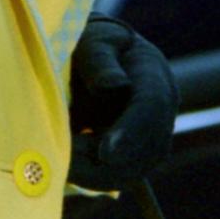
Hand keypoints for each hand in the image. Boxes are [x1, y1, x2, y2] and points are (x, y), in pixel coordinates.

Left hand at [68, 14, 178, 190]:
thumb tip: (115, 88)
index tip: (106, 153)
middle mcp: (161, 110)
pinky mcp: (134, 154)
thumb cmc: (91, 43)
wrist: (96, 55)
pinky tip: (65, 171)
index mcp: (153, 75)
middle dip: (104, 163)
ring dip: (93, 174)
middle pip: (145, 150)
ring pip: (131, 170)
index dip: (131, 132)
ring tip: (58, 161)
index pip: (151, 107)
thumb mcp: (93, 41)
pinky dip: (91, 177)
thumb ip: (101, 62)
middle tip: (62, 161)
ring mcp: (151, 136)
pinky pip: (118, 175)